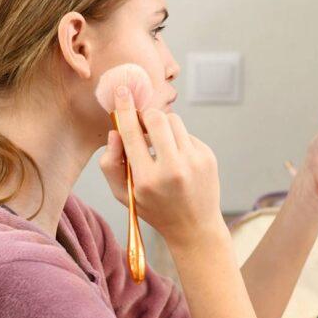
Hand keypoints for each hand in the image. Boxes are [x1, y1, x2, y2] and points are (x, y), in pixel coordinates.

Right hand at [98, 85, 224, 250]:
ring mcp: (194, 162)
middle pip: (156, 118)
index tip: (122, 91)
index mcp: (147, 179)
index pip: (132, 134)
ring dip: (162, 127)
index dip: (125, 109)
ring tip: (160, 147)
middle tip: (141, 125)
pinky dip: (177, 140)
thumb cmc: (153, 208)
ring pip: (173, 121)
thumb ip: (110, 164)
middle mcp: (173, 169)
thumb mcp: (123, 194)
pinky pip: (186, 133)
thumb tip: (116, 131)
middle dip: (146, 117)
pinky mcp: (207, 157)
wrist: (194, 226)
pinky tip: (177, 159)